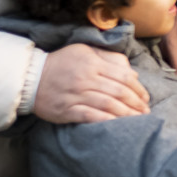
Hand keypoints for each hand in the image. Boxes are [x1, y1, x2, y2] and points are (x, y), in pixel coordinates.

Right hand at [33, 43, 149, 123]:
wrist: (30, 77)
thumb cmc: (62, 62)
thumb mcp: (86, 51)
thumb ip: (109, 58)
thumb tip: (132, 71)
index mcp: (93, 63)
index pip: (123, 76)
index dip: (138, 88)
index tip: (146, 98)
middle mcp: (86, 79)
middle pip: (118, 91)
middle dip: (136, 103)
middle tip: (146, 111)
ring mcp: (76, 95)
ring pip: (107, 104)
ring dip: (125, 113)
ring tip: (138, 120)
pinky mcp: (66, 110)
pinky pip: (90, 116)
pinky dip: (106, 120)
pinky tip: (117, 124)